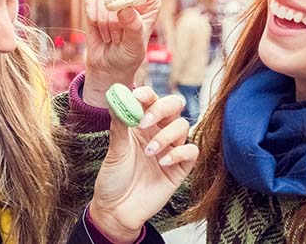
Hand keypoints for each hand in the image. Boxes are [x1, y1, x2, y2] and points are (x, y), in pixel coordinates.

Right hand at [83, 0, 160, 106]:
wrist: (109, 66)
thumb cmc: (128, 55)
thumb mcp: (135, 44)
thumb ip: (133, 27)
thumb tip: (125, 9)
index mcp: (148, 3)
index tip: (124, 9)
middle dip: (115, 16)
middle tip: (118, 36)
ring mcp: (112, 0)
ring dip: (104, 21)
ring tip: (111, 37)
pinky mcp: (95, 5)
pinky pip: (90, 1)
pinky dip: (93, 18)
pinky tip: (101, 32)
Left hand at [89, 87, 197, 241]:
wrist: (117, 210)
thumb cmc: (113, 179)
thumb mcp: (114, 151)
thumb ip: (120, 125)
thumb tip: (117, 97)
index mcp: (141, 124)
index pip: (151, 99)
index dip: (147, 93)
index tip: (137, 95)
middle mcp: (158, 132)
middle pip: (174, 106)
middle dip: (162, 108)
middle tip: (144, 122)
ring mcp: (171, 149)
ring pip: (183, 126)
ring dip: (166, 135)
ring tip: (149, 152)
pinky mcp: (181, 168)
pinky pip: (192, 151)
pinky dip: (179, 153)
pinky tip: (162, 163)